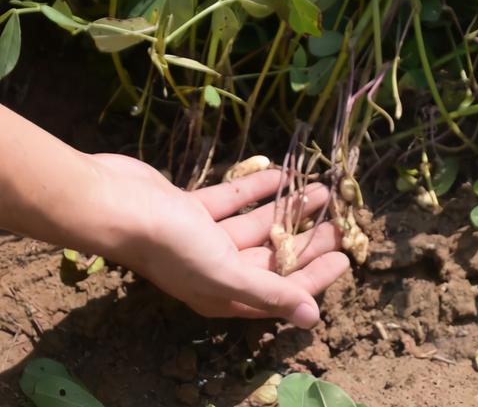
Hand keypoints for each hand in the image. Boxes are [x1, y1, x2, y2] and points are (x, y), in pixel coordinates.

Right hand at [88, 154, 348, 328]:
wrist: (115, 204)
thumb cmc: (172, 244)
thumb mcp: (225, 274)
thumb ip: (269, 293)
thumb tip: (311, 319)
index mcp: (224, 293)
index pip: (281, 290)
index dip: (315, 277)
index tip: (346, 259)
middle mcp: (215, 268)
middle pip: (272, 256)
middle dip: (306, 240)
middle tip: (339, 221)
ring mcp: (203, 237)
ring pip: (256, 225)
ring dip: (287, 209)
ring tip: (319, 190)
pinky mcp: (192, 209)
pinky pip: (233, 201)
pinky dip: (256, 190)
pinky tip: (281, 176)